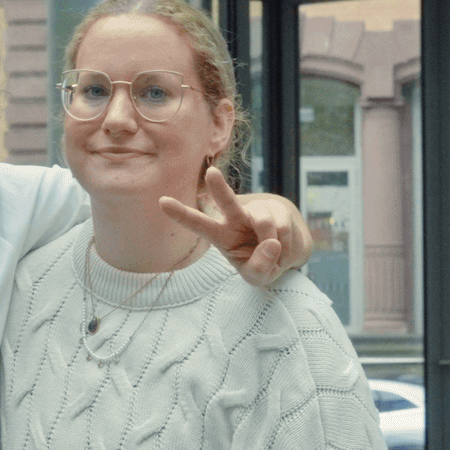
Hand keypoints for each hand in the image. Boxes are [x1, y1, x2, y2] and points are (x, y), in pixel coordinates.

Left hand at [158, 168, 313, 286]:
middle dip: (220, 187)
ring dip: (274, 244)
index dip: (181, 214)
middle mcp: (234, 217)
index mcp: (219, 235)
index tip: (162, 201)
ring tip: (273, 252)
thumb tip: (272, 243)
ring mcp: (256, 210)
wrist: (285, 253)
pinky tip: (283, 245)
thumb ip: (259, 266)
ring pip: (265, 223)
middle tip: (211, 172)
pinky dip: (287, 244)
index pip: (198, 224)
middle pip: (227, 202)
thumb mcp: (257, 276)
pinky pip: (283, 228)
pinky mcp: (276, 207)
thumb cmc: (261, 264)